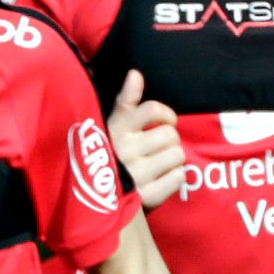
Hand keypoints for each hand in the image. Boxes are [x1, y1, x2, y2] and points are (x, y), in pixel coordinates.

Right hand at [108, 71, 183, 208]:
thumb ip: (126, 100)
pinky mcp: (147, 197)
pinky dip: (174, 178)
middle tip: (158, 148)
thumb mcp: (113, 126)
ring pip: (177, 155)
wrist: (95, 200)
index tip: (165, 122)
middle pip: (171, 134)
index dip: (166, 115)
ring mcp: (136, 175)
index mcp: (117, 131)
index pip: (153, 110)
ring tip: (159, 164)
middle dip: (169, 140)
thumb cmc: (111, 154)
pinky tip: (161, 179)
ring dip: (173, 159)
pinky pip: (178, 177)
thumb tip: (135, 74)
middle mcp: (126, 151)